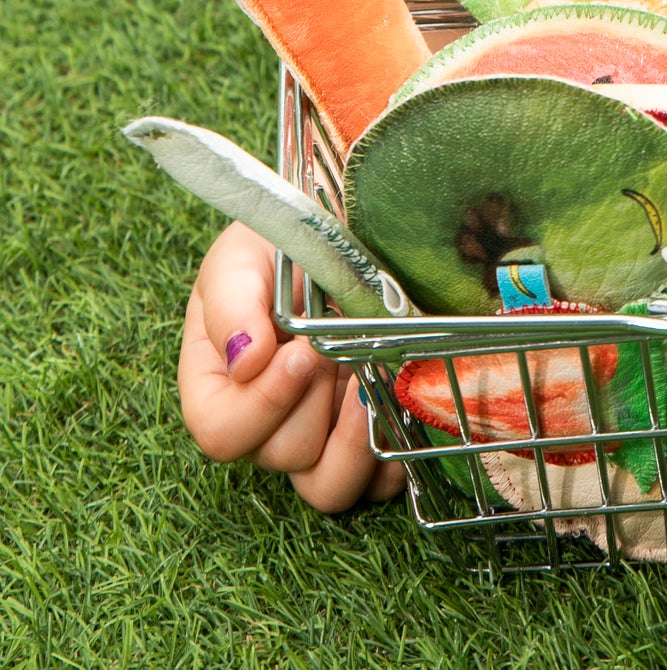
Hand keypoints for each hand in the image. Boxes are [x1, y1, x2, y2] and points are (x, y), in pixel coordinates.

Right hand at [178, 221, 404, 511]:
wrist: (342, 226)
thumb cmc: (282, 243)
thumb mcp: (241, 256)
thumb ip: (231, 302)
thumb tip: (245, 362)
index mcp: (217, 384)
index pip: (221, 433)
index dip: (262, 404)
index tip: (300, 353)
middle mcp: (265, 422)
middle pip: (281, 455)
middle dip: (315, 401)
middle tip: (338, 349)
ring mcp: (319, 435)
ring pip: (328, 487)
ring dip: (355, 440)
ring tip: (373, 380)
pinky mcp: (366, 438)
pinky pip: (379, 484)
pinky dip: (394, 455)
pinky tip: (401, 404)